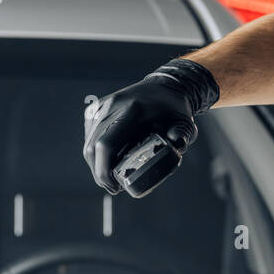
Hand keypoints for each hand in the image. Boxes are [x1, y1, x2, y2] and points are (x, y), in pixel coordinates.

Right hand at [83, 58, 219, 194]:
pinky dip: (95, 151)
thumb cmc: (174, 109)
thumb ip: (183, 134)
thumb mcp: (185, 122)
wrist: (164, 86)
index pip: (106, 144)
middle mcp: (112, 106)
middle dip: (99, 172)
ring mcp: (101, 106)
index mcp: (131, 110)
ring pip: (89, 142)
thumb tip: (175, 143)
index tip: (114, 187)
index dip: (104, 170)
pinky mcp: (96, 109)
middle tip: (113, 187)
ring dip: (95, 163)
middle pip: (92, 147)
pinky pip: (90, 135)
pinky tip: (108, 160)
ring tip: (110, 177)